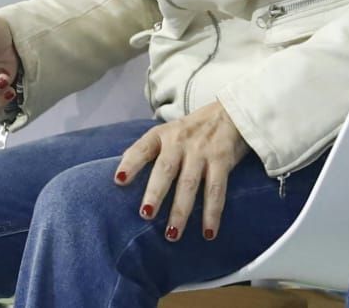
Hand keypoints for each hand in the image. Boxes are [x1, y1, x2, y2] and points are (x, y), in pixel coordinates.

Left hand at [114, 102, 250, 241]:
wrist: (229, 113)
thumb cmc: (191, 130)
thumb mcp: (168, 132)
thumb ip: (149, 150)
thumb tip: (122, 177)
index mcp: (162, 134)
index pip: (142, 147)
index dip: (131, 163)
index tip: (119, 181)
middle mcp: (180, 141)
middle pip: (165, 169)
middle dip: (155, 193)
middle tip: (146, 215)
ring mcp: (201, 151)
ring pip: (189, 184)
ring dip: (181, 211)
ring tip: (172, 234)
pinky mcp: (222, 160)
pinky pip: (216, 190)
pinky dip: (212, 213)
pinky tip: (209, 233)